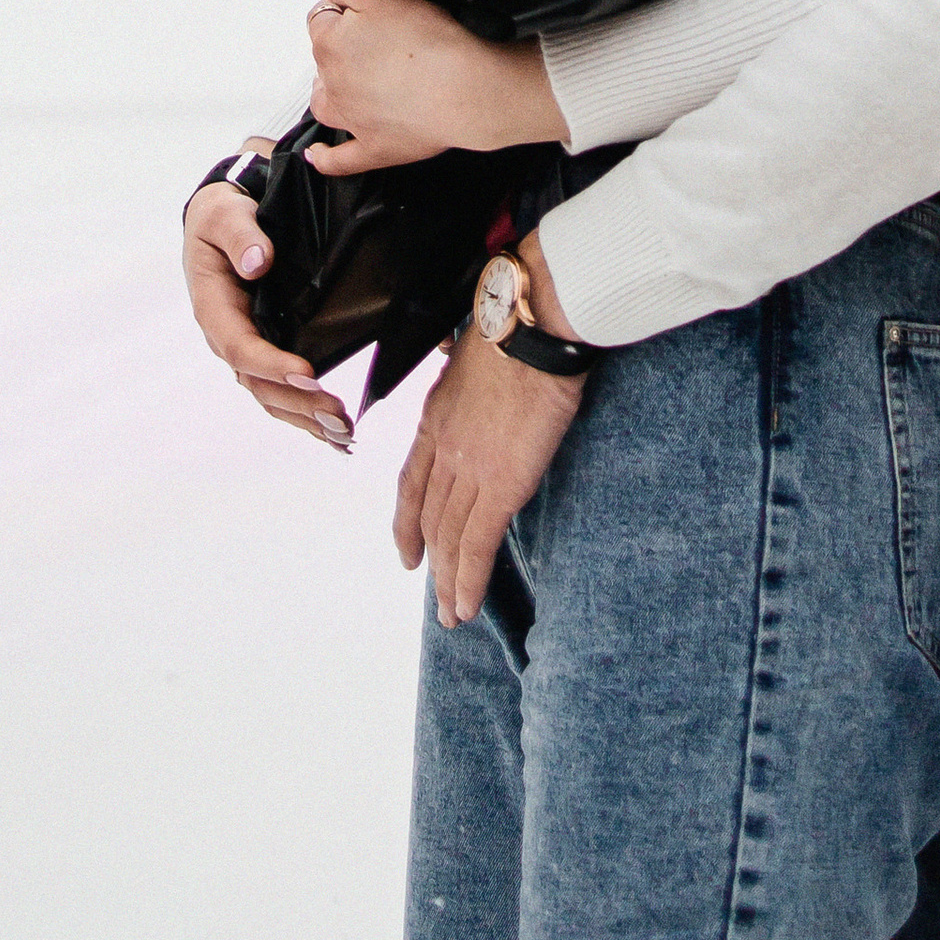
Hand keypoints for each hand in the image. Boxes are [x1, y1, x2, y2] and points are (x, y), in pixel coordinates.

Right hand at [182, 153, 351, 448]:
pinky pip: (281, 388)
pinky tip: (335, 431)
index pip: (239, 346)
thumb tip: (256, 262)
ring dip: (305, 416)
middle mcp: (228, 335)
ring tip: (344, 433)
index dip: (270, 363)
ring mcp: (247, 345)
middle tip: (338, 415)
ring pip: (271, 394)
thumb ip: (240, 234)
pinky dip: (305, 412)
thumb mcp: (223, 214)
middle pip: (258, 382)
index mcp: (213, 308)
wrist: (225, 216)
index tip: (308, 373)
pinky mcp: (266, 346)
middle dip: (297, 402)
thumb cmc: (222, 214)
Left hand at [284, 0, 564, 173]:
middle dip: (344, 48)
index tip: (374, 11)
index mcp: (330, 44)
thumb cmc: (429, 38)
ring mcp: (352, 122)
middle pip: (324, 59)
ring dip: (332, 92)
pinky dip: (326, 157)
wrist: (467, 90)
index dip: (346, 10)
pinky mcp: (375, 149)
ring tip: (358, 82)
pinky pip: (340, 159)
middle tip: (384, 40)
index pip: (322, 17)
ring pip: (326, 103)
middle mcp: (331, 86)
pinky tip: (318, 155)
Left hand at [392, 239, 587, 624]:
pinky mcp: (500, 485)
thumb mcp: (470, 351)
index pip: (412, 483)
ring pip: (451, 539)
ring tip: (454, 615)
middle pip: (431, 517)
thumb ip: (467, 378)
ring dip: (450, 582)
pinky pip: (478, 544)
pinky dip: (469, 580)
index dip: (407, 522)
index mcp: (436, 418)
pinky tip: (466, 604)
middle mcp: (444, 449)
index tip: (407, 551)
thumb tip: (475, 376)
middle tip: (437, 596)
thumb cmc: (515, 325)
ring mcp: (469, 469)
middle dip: (432, 561)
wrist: (531, 324)